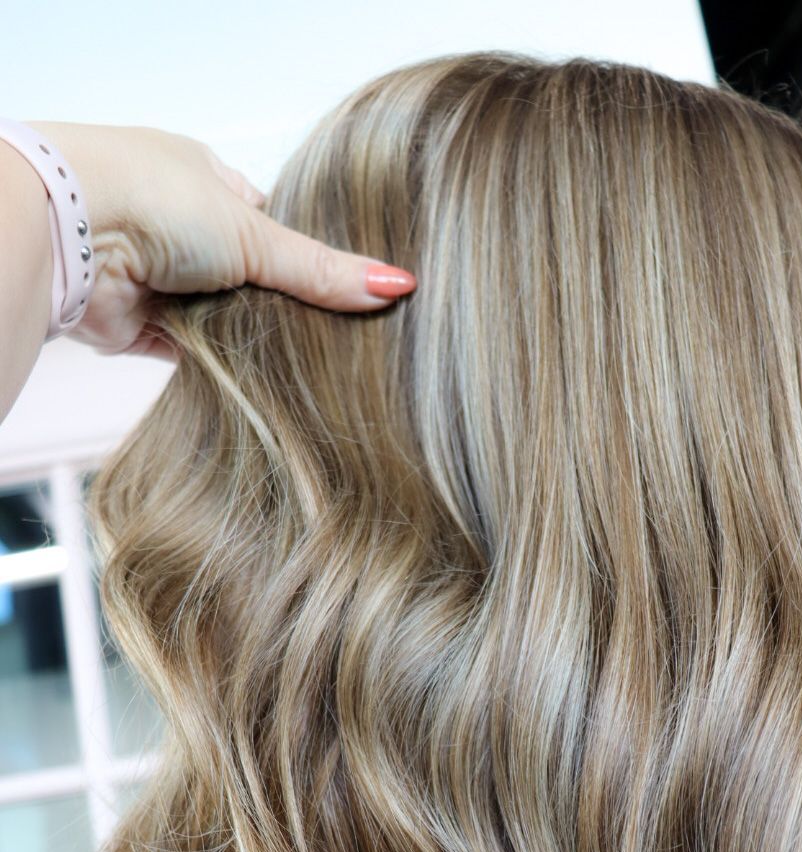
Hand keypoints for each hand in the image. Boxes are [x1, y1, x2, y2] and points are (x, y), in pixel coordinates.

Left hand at [29, 120, 415, 360]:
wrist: (72, 233)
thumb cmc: (154, 199)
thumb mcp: (256, 233)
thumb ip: (324, 271)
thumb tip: (397, 286)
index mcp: (206, 183)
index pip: (272, 227)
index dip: (306, 261)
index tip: (348, 295)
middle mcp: (178, 228)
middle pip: (250, 281)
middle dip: (279, 309)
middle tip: (335, 343)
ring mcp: (157, 277)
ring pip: (223, 321)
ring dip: (248, 340)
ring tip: (306, 371)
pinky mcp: (139, 327)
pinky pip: (192, 355)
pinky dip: (218, 368)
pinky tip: (258, 386)